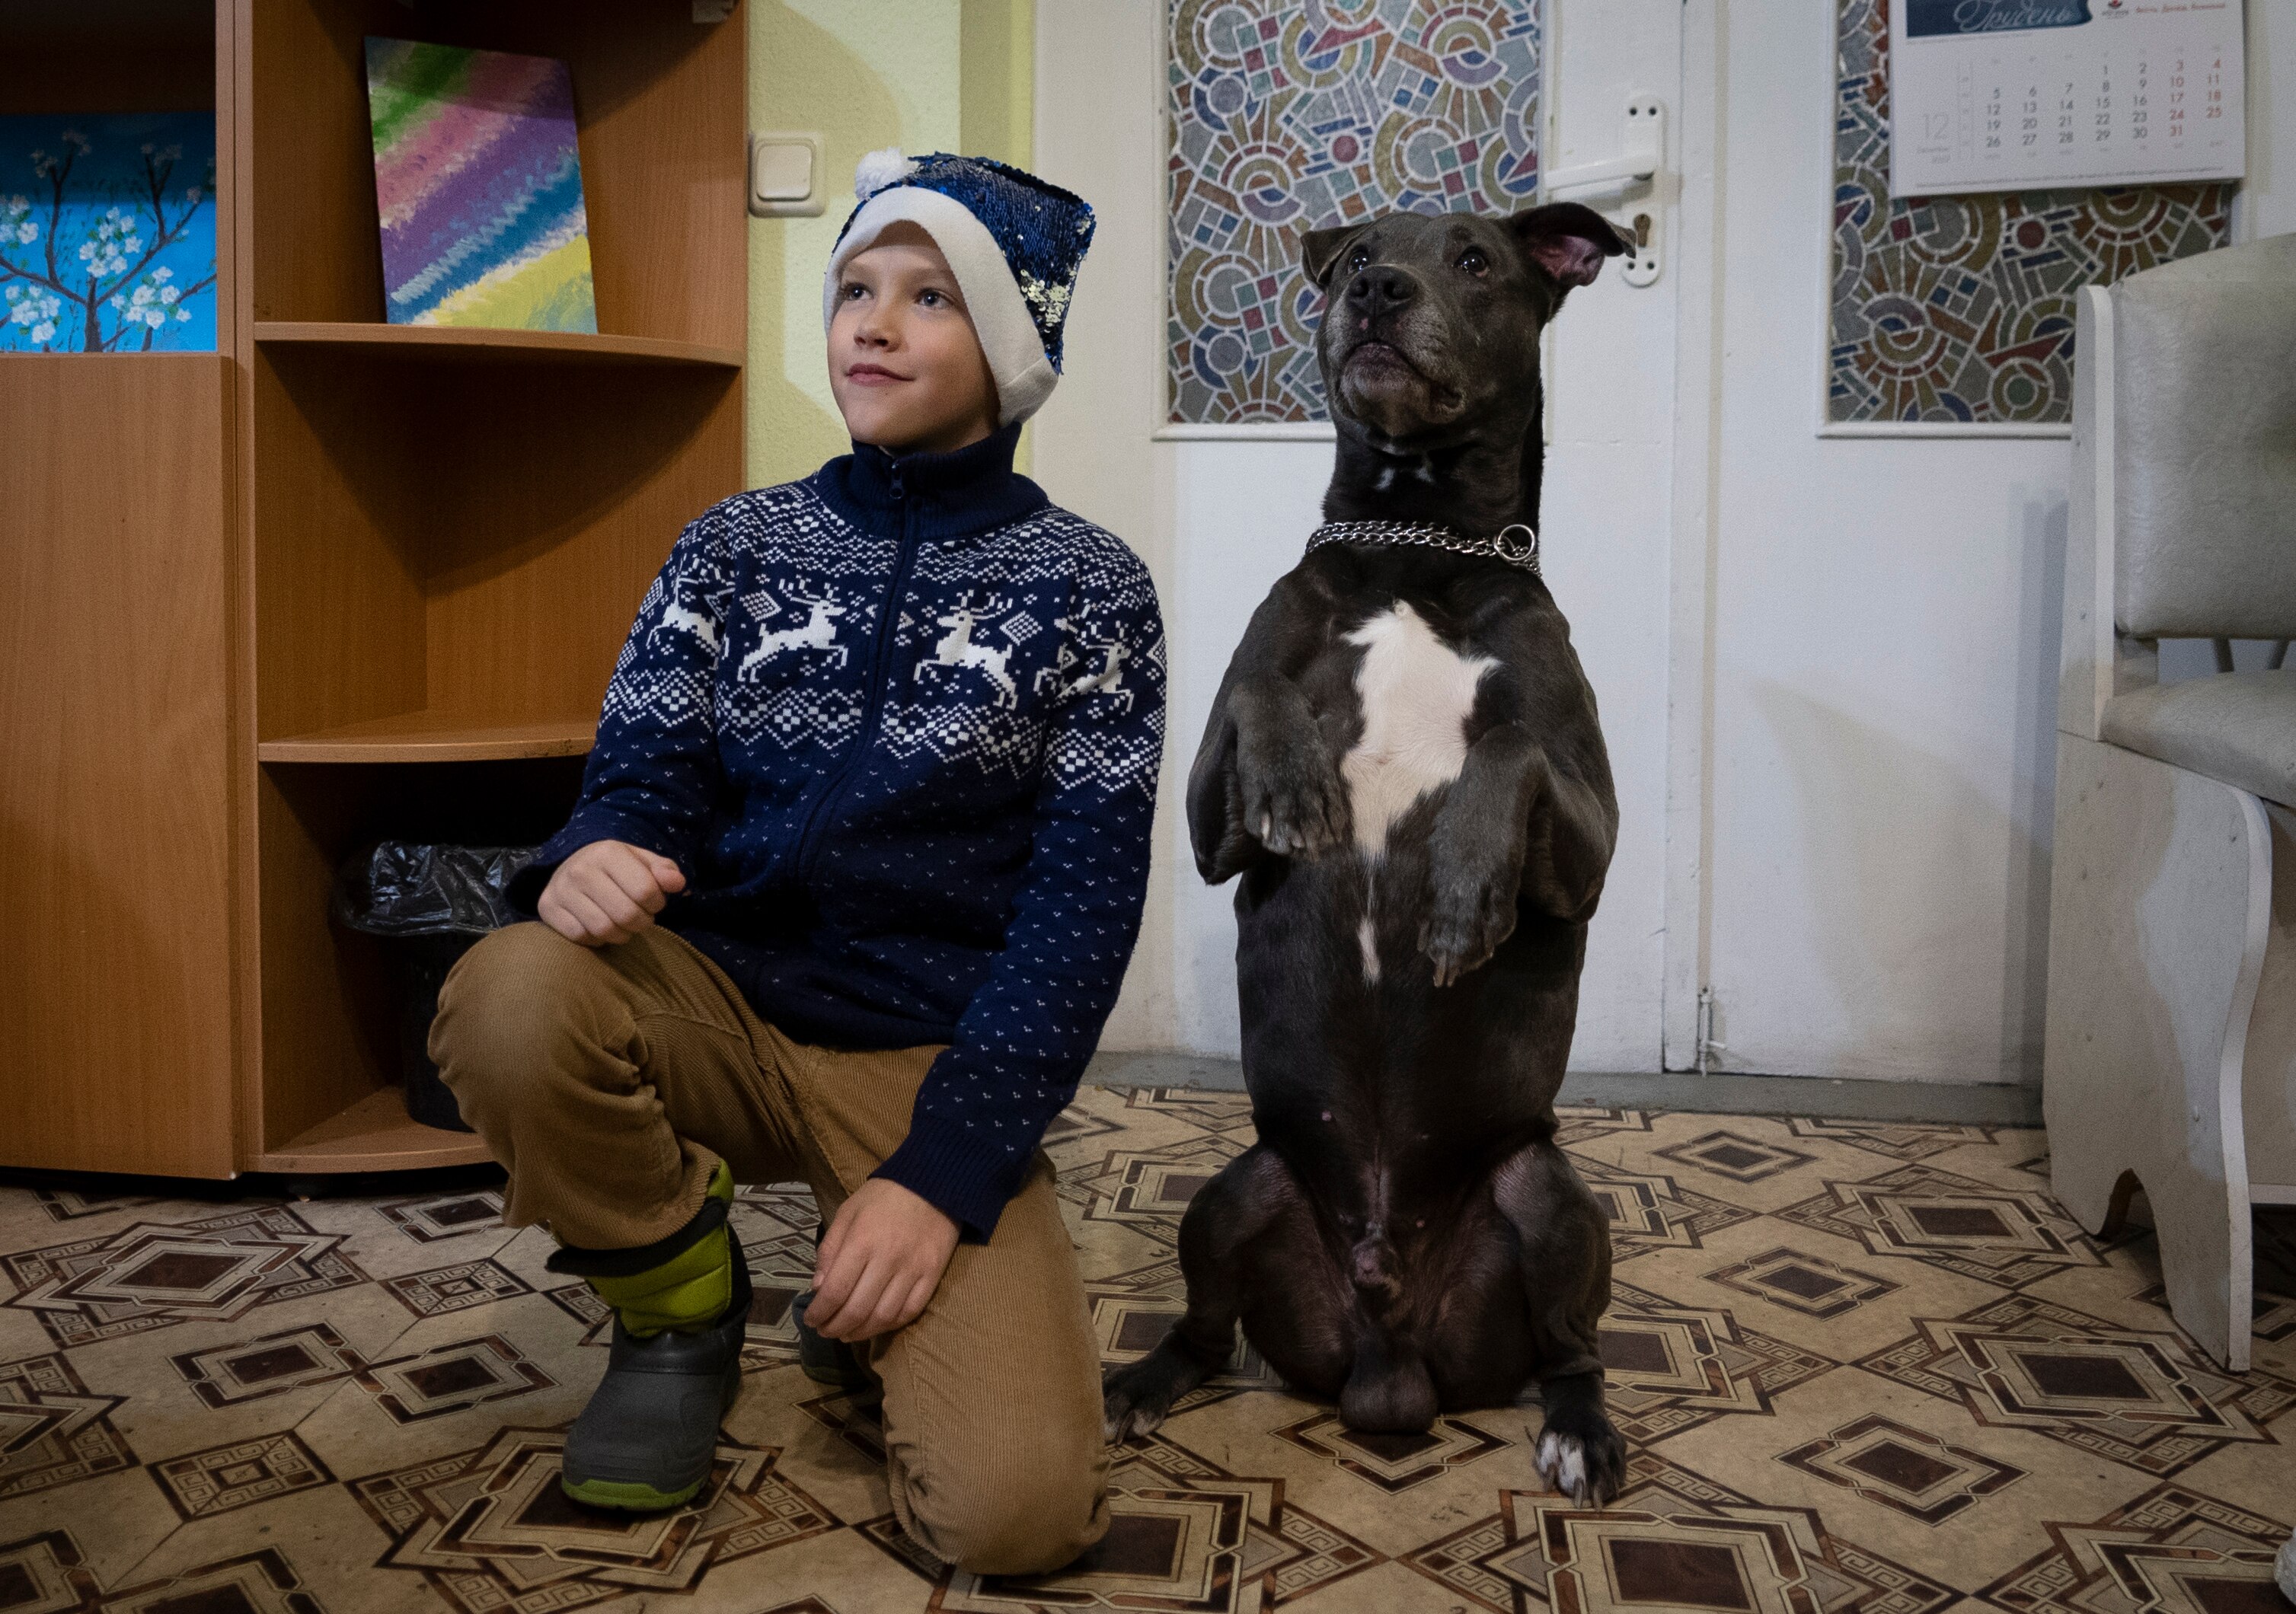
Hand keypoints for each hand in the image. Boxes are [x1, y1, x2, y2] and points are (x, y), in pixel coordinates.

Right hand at [537, 840, 686, 946]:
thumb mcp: (642, 862)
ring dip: (622, 934)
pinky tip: (601, 928)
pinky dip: (597, 940)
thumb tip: (677, 883)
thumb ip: (664, 871)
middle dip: (642, 922)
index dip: (657, 903)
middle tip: (641, 918)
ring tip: (624, 925)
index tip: (654, 903)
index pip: (645, 891)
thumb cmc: (616, 868)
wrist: (572, 865)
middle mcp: (580, 869)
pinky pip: (581, 937)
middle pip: (626, 914)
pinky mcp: (547, 908)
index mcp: (607, 852)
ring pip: (603, 929)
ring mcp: (561, 889)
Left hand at [807, 1178, 959, 1341]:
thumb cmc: (883, 1197)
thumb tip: (818, 1288)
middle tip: (826, 1331)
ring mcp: (913, 1269)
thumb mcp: (847, 1213)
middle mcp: (887, 1259)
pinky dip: (890, 1325)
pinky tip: (877, 1325)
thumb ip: (829, 1250)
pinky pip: (910, 1311)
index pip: (835, 1291)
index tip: (811, 1320)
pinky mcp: (933, 1274)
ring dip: (861, 1332)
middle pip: (857, 1309)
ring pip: (883, 1316)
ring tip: (848, 1333)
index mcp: (861, 1241)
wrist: (933, 1183)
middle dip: (835, 1327)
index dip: (819, 1313)